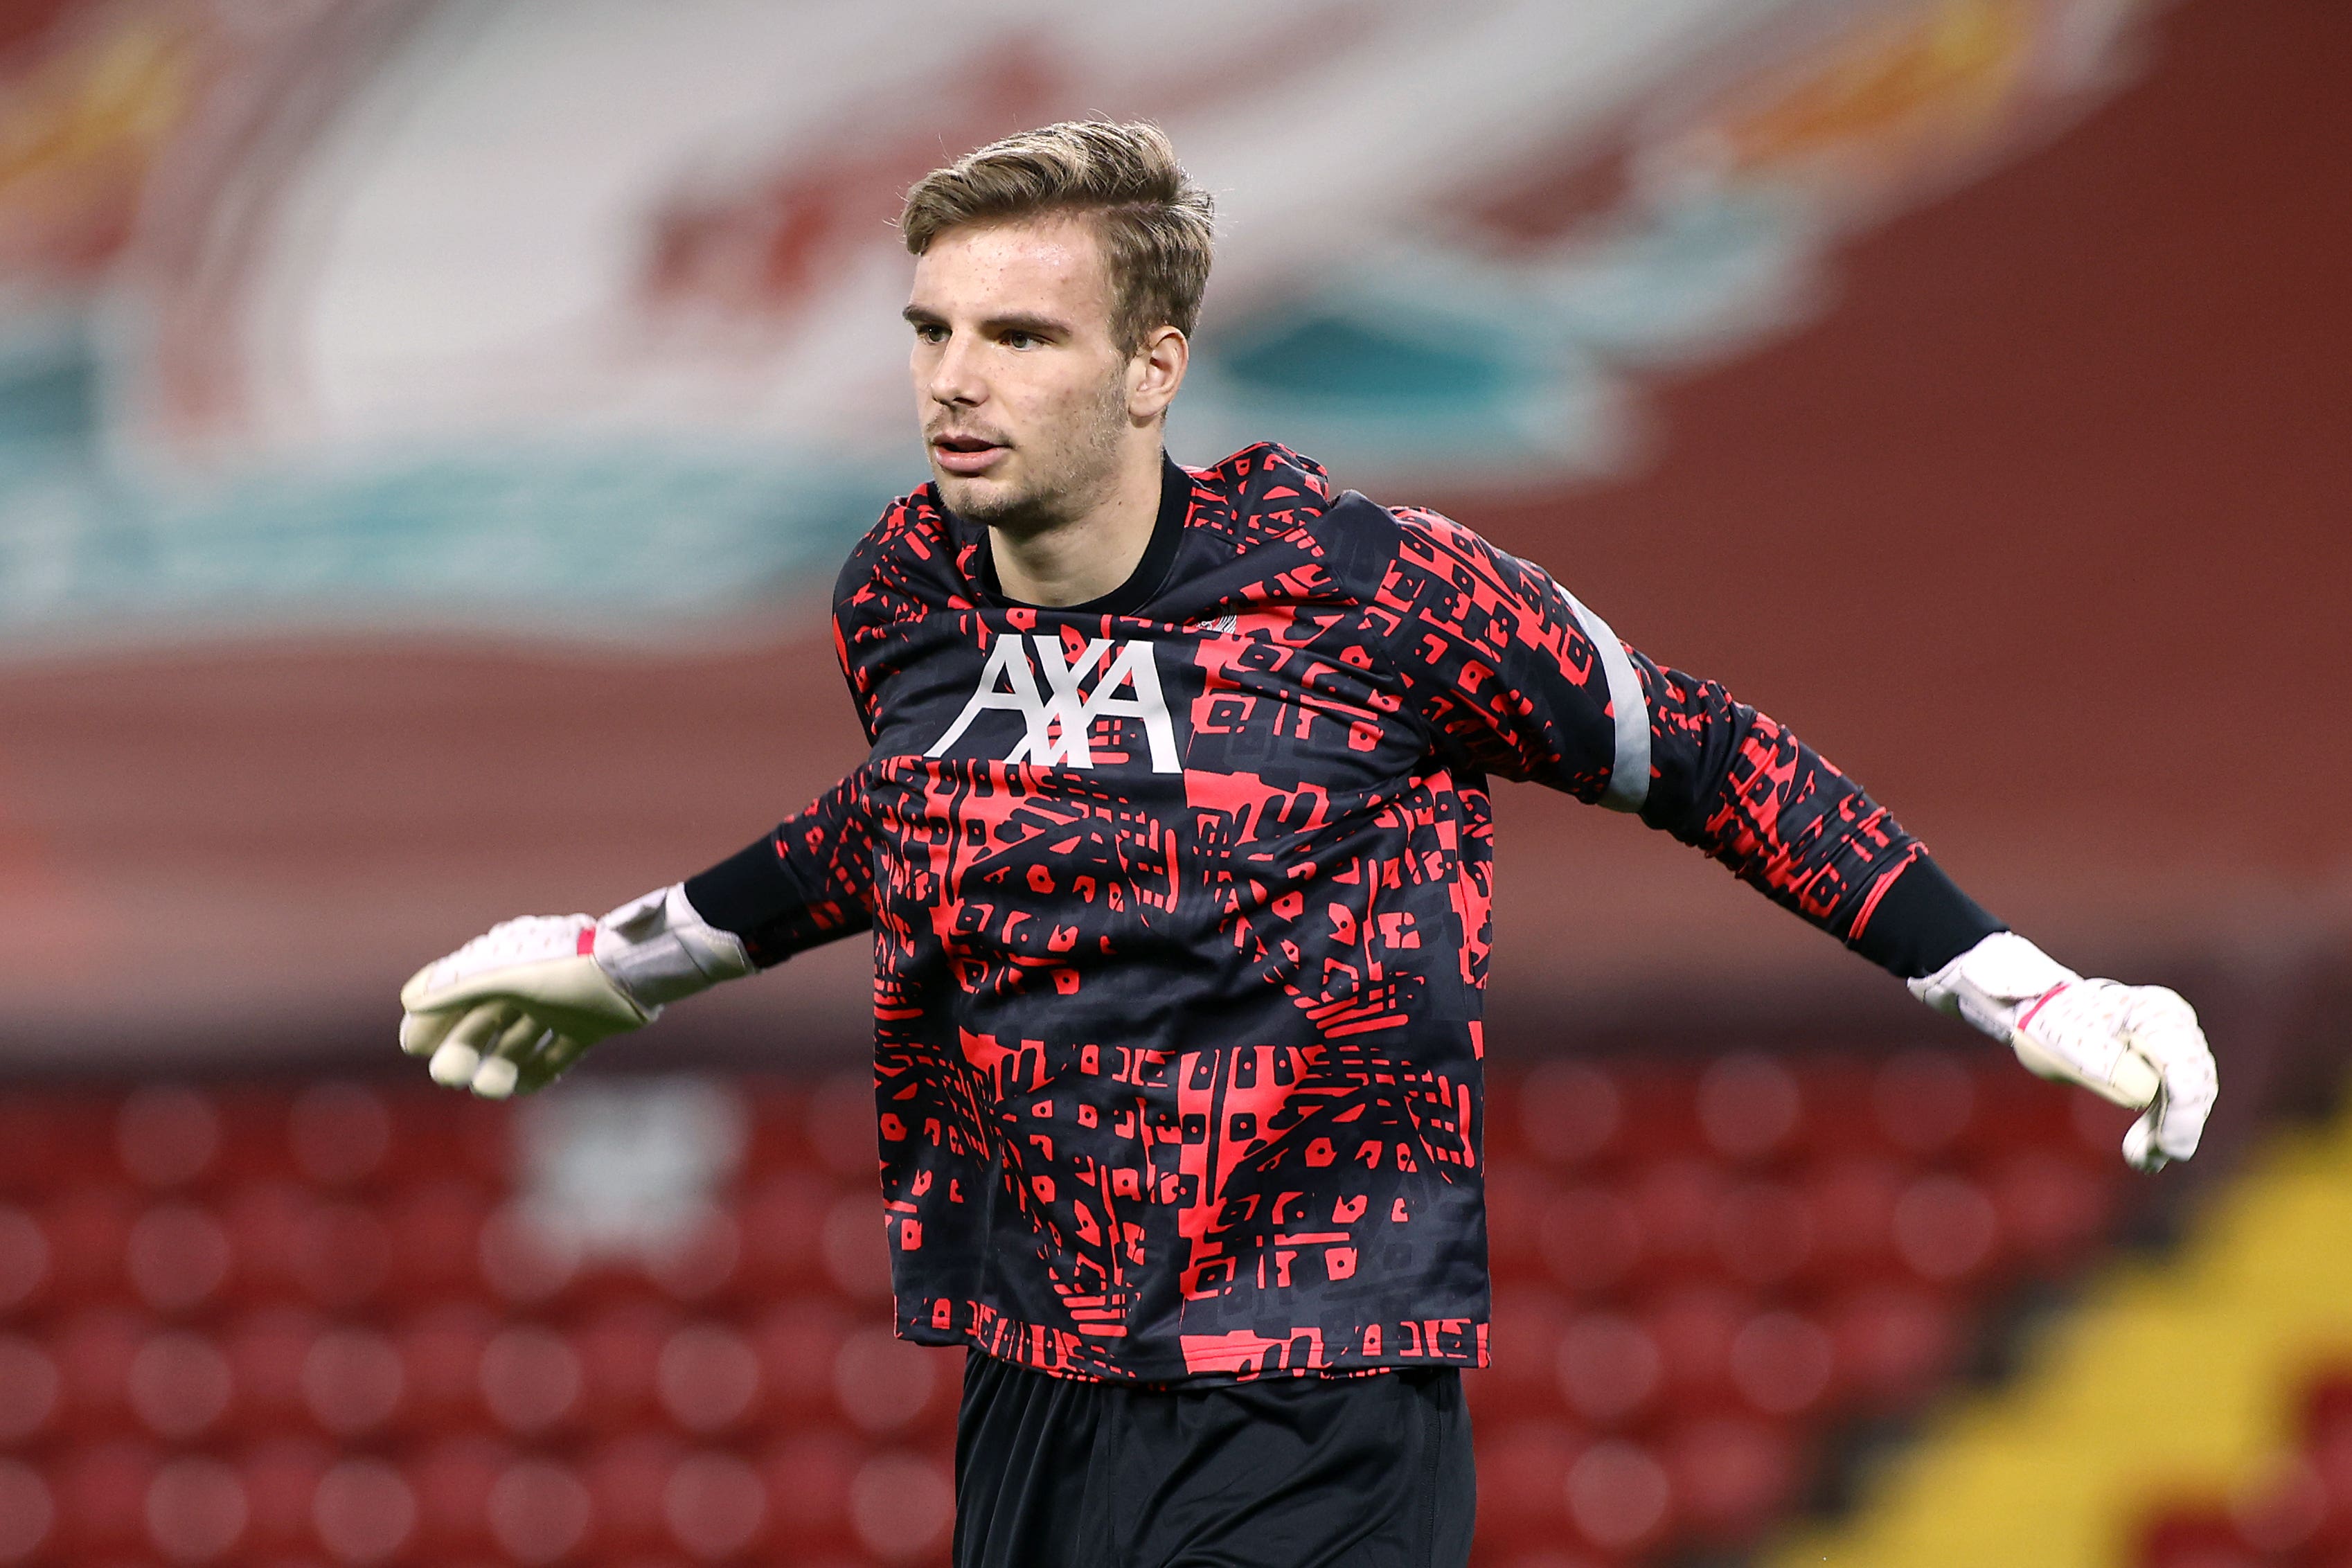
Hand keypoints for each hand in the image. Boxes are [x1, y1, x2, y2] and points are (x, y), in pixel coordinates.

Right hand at [399, 884, 751, 1097]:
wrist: (634, 972)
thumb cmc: (566, 967)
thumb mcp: (506, 976)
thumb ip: (459, 986)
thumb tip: (411, 1000)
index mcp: (507, 961)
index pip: (458, 991)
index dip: (434, 1018)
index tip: (413, 1045)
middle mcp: (531, 982)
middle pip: (485, 1022)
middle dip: (463, 1048)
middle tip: (447, 1075)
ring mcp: (560, 1005)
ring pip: (518, 1041)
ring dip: (499, 1065)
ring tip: (488, 1087)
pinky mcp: (588, 1026)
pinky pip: (556, 1054)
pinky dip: (537, 1071)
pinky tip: (521, 1087)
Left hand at [1909, 932, 2217, 1171]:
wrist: (2044, 1017)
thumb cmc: (2054, 1022)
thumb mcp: (2068, 1040)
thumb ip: (2104, 1063)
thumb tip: (2142, 1094)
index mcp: (2157, 1012)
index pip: (2184, 1065)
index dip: (2183, 1110)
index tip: (2169, 1145)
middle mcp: (2175, 1027)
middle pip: (2195, 1084)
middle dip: (2177, 1127)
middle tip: (2148, 1159)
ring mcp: (2173, 1047)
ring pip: (2189, 1099)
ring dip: (2169, 1134)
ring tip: (2142, 1161)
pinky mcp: (2165, 1069)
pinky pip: (2174, 1105)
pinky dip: (2162, 1130)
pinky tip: (2146, 1157)